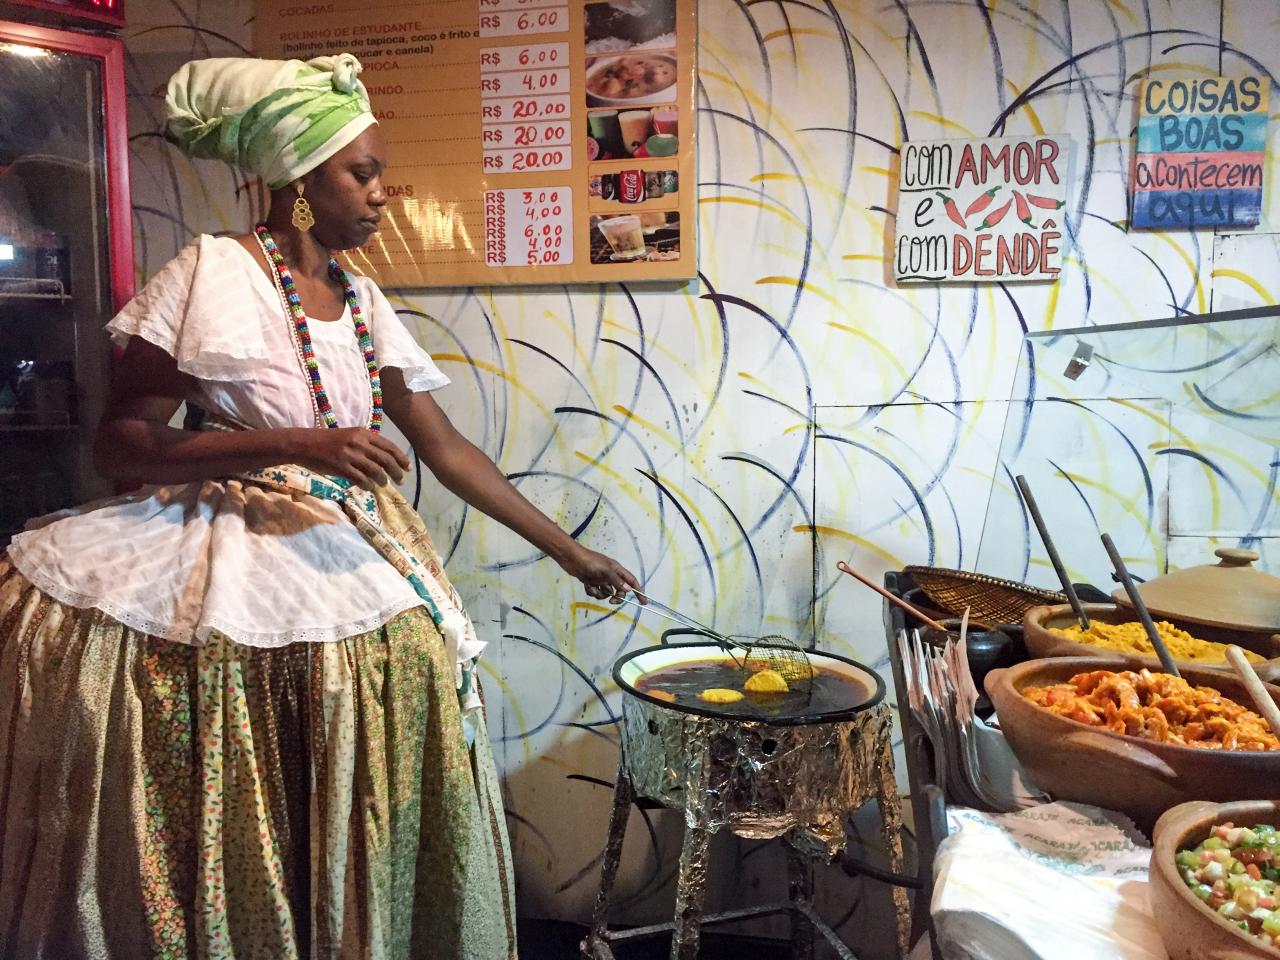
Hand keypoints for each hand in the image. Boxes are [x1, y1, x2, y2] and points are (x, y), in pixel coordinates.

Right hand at [294, 427, 410, 487]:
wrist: (304, 444)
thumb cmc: (327, 441)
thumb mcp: (349, 436)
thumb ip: (366, 444)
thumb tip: (383, 460)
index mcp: (363, 433)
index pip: (389, 446)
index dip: (401, 458)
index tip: (408, 468)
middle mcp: (358, 442)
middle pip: (385, 459)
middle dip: (396, 471)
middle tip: (401, 480)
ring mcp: (349, 455)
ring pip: (375, 470)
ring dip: (382, 480)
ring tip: (383, 484)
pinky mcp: (340, 466)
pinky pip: (360, 479)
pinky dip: (367, 485)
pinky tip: (368, 487)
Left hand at [557, 543, 640, 602]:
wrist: (571, 559)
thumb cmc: (589, 561)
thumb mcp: (605, 570)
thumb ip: (617, 580)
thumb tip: (628, 590)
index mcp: (617, 569)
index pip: (631, 581)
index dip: (638, 591)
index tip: (643, 601)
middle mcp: (610, 574)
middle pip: (619, 590)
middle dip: (616, 597)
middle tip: (611, 601)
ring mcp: (600, 579)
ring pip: (606, 593)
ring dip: (600, 594)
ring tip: (594, 588)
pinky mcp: (591, 582)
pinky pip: (595, 592)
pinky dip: (592, 591)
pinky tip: (586, 585)